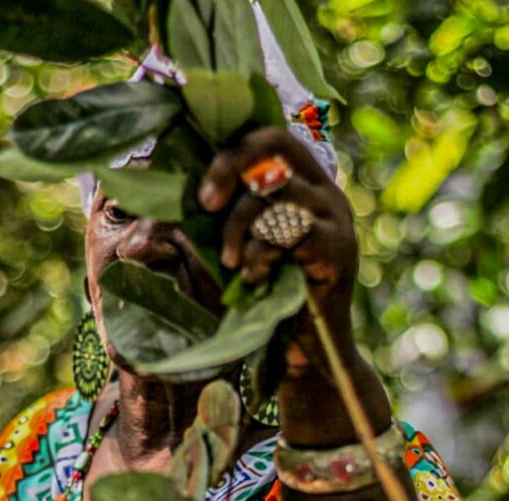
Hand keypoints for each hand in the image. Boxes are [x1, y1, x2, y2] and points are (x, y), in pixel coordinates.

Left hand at [197, 125, 357, 378]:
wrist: (307, 354)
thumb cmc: (269, 300)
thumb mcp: (241, 247)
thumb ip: (223, 215)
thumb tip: (169, 189)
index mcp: (304, 183)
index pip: (271, 138)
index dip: (232, 154)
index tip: (204, 194)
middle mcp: (325, 192)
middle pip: (276, 147)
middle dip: (230, 169)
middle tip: (206, 205)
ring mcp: (336, 218)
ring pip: (277, 192)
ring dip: (240, 227)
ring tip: (233, 263)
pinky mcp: (339, 249)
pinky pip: (293, 231)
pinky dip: (262, 252)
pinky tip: (254, 277)